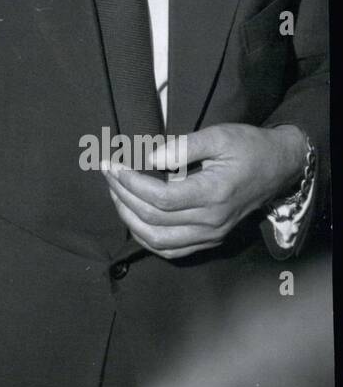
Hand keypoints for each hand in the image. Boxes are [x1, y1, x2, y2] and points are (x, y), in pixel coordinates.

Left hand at [103, 123, 306, 259]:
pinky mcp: (211, 239)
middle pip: (153, 219)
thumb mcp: (219, 136)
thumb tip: (150, 158)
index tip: (112, 165)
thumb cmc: (248, 147)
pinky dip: (146, 238)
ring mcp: (211, 235)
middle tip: (108, 173)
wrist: (279, 167)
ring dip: (130, 219)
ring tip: (115, 193)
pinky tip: (133, 218)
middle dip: (122, 196)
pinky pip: (172, 251)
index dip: (130, 183)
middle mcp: (211, 221)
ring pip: (158, 241)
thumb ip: (184, 147)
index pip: (159, 198)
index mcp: (213, 194)